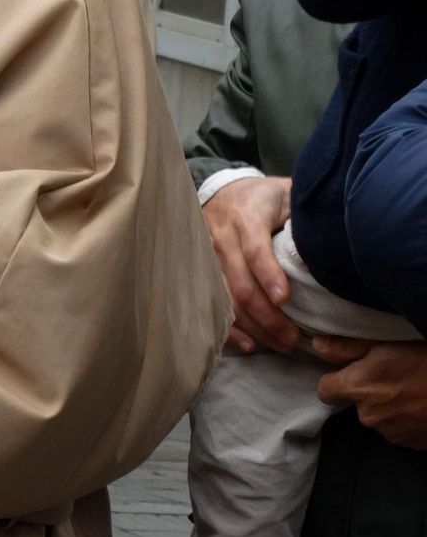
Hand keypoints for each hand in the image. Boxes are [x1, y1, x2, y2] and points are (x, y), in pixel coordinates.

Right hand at [202, 176, 298, 352]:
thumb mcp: (286, 194)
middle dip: (267, 315)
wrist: (224, 192)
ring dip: (254, 326)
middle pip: (239, 283)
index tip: (285, 300)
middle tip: (294, 338)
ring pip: (225, 299)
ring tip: (282, 343)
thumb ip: (305, 215)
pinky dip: (229, 328)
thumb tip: (335, 242)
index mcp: (245, 216)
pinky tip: (250, 344)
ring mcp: (207, 256)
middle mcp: (221, 237)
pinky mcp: (201, 271)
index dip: (268, 275)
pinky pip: (211, 304)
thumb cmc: (265, 198)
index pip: (254, 249)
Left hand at [314, 337, 426, 448]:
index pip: (325, 391)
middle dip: (367, 392)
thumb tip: (317, 346)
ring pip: (378, 418)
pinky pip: (399, 430)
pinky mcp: (412, 445)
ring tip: (412, 389)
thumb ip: (348, 347)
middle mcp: (369, 416)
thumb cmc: (426, 360)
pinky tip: (422, 404)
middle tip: (392, 375)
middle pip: (354, 404)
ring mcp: (392, 434)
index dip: (335, 380)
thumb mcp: (387, 344)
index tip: (351, 371)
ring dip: (389, 407)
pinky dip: (406, 420)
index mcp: (358, 389)